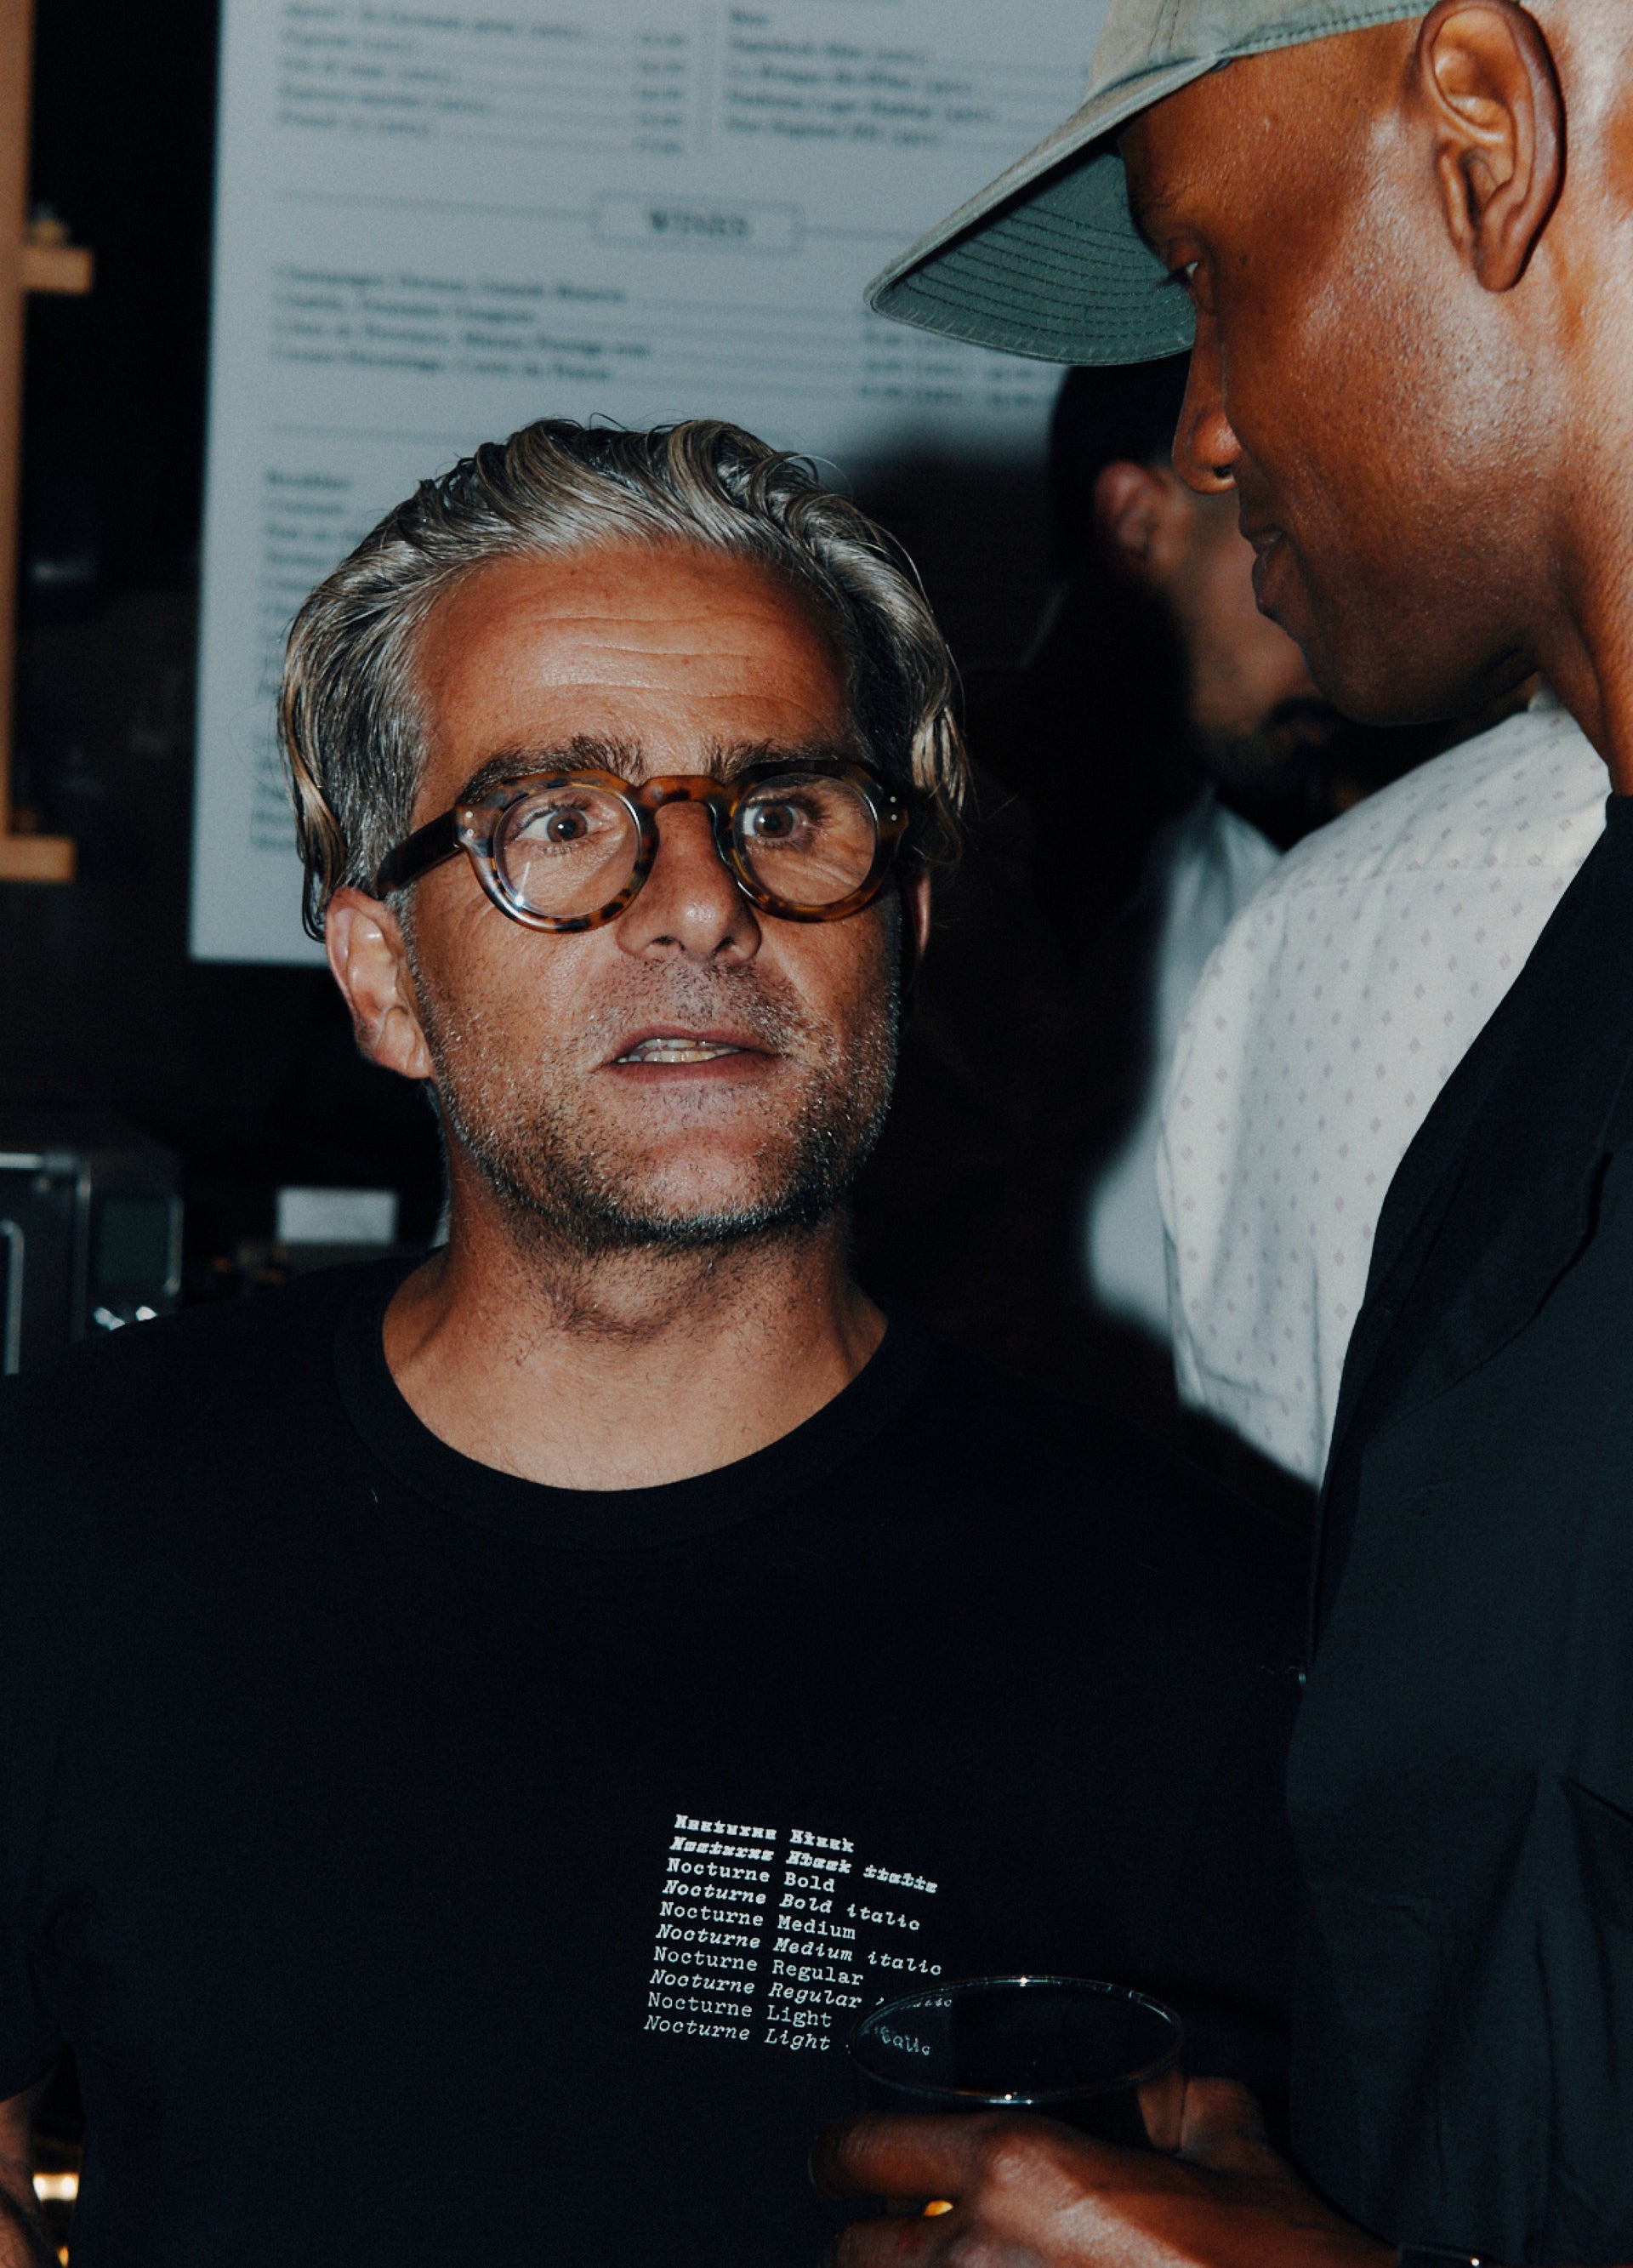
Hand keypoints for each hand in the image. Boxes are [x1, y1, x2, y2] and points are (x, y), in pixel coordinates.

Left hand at [811, 2075, 1394, 2266]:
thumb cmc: (1276, 2256)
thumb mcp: (1225, 2138)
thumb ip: (1173, 2099)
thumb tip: (1155, 2089)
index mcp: (1020, 2166)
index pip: (862, 2152)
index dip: (838, 2155)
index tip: (840, 2163)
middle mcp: (987, 2252)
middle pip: (852, 2256)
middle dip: (862, 2248)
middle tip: (881, 2240)